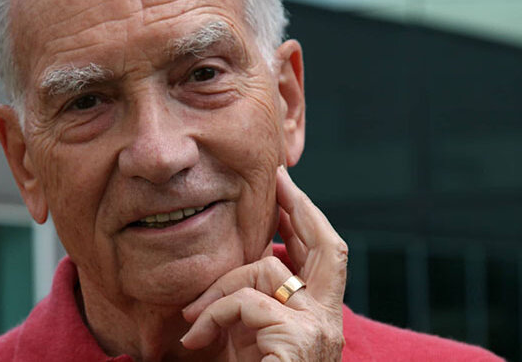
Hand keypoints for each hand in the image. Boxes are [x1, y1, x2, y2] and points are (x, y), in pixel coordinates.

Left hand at [181, 166, 347, 360]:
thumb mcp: (247, 337)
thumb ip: (250, 300)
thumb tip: (243, 258)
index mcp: (318, 315)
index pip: (322, 254)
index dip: (305, 217)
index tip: (285, 187)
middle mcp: (330, 320)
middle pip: (330, 245)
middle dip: (304, 207)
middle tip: (280, 179)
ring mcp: (320, 331)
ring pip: (269, 270)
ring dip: (221, 285)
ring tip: (192, 316)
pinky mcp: (299, 342)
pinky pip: (247, 302)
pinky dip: (214, 313)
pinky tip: (195, 338)